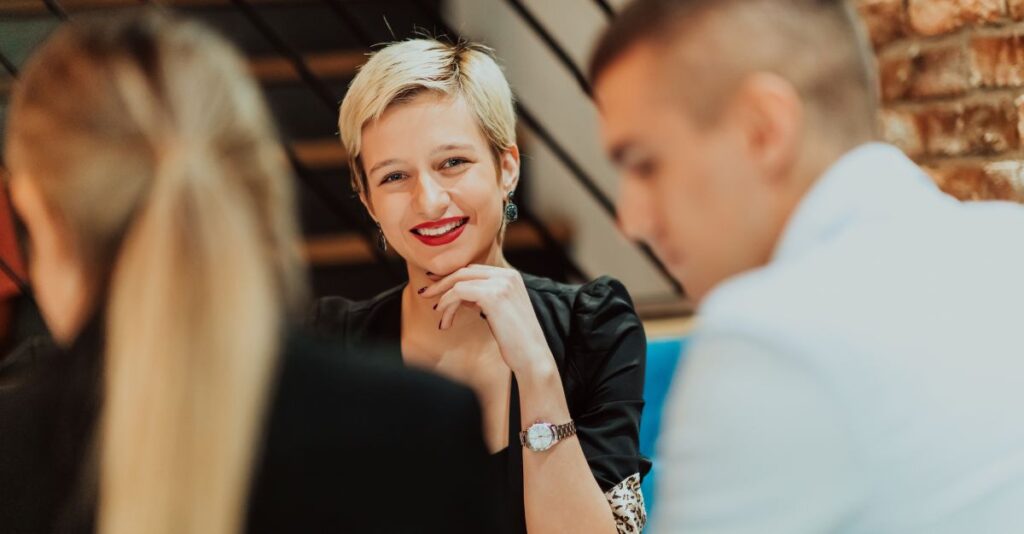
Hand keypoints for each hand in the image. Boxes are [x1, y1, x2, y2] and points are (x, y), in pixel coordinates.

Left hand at [420, 265, 554, 376]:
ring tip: (440, 317)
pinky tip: (445, 319)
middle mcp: (507, 275)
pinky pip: (459, 292)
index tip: (436, 286)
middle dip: (442, 283)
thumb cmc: (516, 340)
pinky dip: (448, 304)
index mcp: (511, 276)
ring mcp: (501, 283)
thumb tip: (459, 293)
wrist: (532, 357)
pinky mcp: (493, 295)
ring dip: (444, 299)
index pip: (474, 270)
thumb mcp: (499, 312)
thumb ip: (483, 297)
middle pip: (465, 271)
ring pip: (459, 281)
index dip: (452, 277)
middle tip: (425, 294)